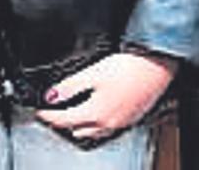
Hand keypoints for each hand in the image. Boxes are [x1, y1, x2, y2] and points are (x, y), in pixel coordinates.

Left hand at [35, 51, 177, 142]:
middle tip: (55, 111)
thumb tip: (52, 95)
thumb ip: (70, 85)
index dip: (48, 115)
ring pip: (93, 132)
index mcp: (95, 113)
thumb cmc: (130, 68)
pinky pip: (108, 128)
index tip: (40, 112)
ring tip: (75, 111)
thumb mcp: (94, 72)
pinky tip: (99, 111)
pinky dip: (98, 123)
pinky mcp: (130, 118)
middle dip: (63, 121)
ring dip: (81, 124)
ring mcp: (120, 123)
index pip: (63, 119)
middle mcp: (107, 123)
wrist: (157, 67)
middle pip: (77, 129)